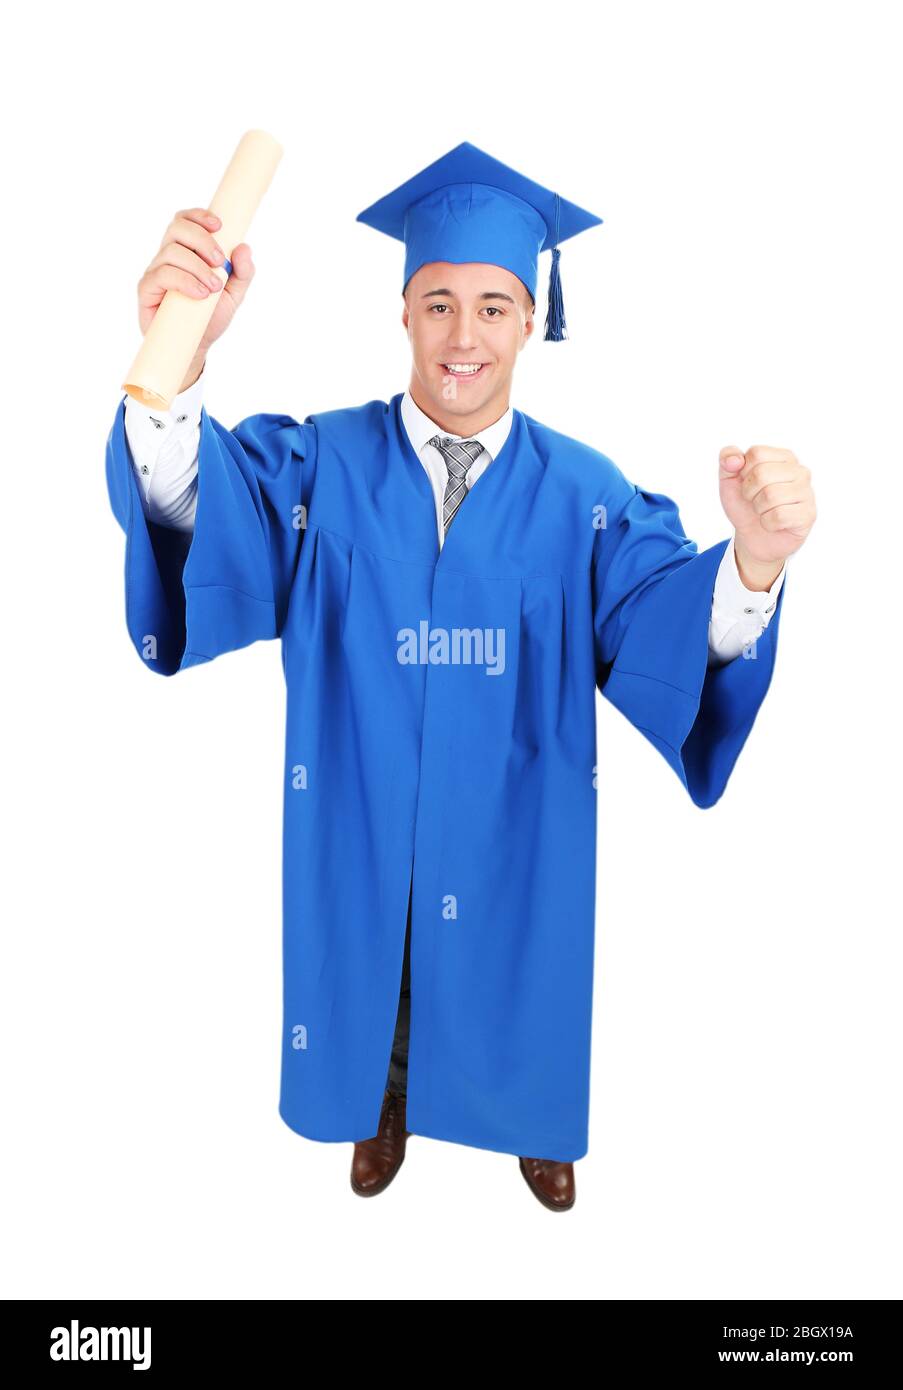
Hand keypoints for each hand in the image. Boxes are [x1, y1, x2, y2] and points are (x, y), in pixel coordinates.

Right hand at [136, 207, 255, 357]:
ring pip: (171, 251)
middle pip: (177, 228)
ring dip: (197, 267)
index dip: (199, 216)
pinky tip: (200, 294)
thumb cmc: (210, 317)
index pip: (186, 220)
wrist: (194, 347)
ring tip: (214, 288)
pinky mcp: (147, 289)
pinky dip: (184, 281)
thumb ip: (242, 273)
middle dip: (202, 240)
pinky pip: (162, 274)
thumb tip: (244, 247)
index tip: (220, 225)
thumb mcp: (234, 295)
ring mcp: (156, 271)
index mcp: (187, 250)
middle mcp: (169, 256)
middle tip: (220, 262)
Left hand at [719, 445, 815, 585]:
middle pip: (762, 474)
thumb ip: (727, 459)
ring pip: (771, 496)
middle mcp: (800, 471)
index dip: (743, 473)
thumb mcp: (729, 479)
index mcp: (783, 457)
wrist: (753, 536)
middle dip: (749, 493)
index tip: (747, 484)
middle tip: (755, 501)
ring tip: (764, 511)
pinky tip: (773, 523)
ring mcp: (807, 493)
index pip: (756, 454)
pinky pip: (779, 516)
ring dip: (759, 509)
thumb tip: (734, 459)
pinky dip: (767, 523)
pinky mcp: (808, 515)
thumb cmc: (745, 505)